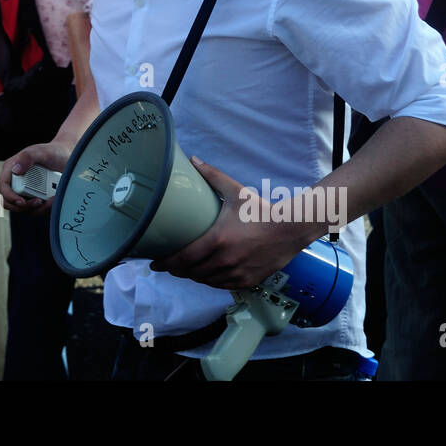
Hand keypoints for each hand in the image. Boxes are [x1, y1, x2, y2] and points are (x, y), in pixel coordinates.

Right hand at [0, 140, 73, 214]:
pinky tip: (52, 199)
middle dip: (23, 206)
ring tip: (50, 199)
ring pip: (22, 209)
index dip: (9, 197)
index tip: (22, 202)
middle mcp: (15, 181)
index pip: (3, 187)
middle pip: (9, 202)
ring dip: (36, 208)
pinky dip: (43, 208)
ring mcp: (24, 191)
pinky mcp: (34, 198)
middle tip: (38, 202)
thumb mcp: (41, 152)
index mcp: (11, 169)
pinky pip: (34, 210)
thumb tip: (15, 170)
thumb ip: (27, 157)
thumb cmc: (53, 152)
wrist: (67, 158)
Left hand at [149, 158, 318, 290]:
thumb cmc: (260, 209)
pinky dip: (211, 281)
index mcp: (218, 240)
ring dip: (193, 276)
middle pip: (191, 272)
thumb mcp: (235, 191)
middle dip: (177, 270)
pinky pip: (222, 286)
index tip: (155, 263)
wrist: (291, 228)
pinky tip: (206, 275)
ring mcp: (237, 273)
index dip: (166, 263)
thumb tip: (193, 159)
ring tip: (184, 270)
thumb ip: (212, 175)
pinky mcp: (248, 280)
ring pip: (206, 280)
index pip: (184, 258)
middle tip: (168, 265)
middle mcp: (225, 260)